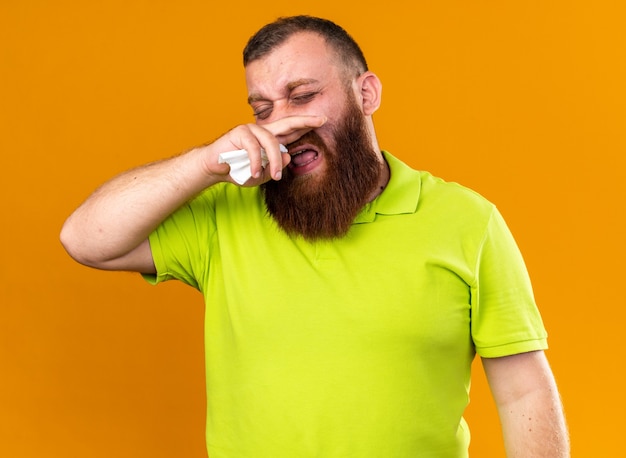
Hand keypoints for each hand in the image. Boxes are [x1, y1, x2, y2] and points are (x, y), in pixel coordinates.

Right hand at [201, 115, 326, 185]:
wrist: (215, 169)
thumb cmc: (239, 170)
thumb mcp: (260, 175)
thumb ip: (274, 168)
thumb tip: (288, 157)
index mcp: (270, 139)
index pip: (291, 130)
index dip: (306, 125)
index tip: (323, 120)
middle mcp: (263, 131)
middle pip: (287, 122)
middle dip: (305, 121)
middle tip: (322, 120)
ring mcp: (252, 129)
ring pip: (271, 142)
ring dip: (274, 161)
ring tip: (274, 177)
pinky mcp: (240, 132)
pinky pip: (254, 148)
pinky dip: (255, 162)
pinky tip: (254, 173)